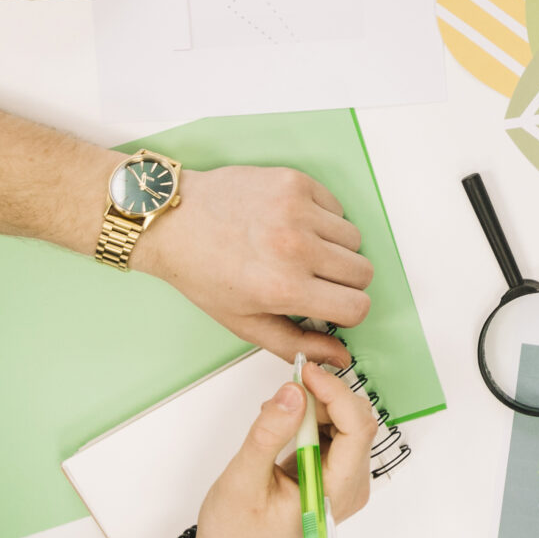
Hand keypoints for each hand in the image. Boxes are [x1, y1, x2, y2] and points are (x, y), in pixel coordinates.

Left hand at [135, 165, 372, 365]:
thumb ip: (296, 343)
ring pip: (354, 238)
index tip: (334, 305)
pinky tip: (293, 224)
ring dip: (335, 247)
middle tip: (316, 278)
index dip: (348, 311)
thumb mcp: (244, 322)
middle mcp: (295, 247)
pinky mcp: (296, 181)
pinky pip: (337, 207)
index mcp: (282, 288)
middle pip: (363, 271)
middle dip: (345, 281)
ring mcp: (297, 210)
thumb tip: (338, 356)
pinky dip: (323, 218)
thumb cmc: (203, 272)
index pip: (357, 306)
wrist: (175, 221)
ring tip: (300, 249)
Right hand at [186, 361, 376, 537]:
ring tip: (277, 413)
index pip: (357, 430)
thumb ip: (269, 435)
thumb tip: (293, 393)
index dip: (335, 394)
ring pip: (345, 424)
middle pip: (355, 423)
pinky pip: (332, 434)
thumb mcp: (243, 482)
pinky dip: (310, 420)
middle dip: (324, 399)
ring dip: (316, 408)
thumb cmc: (236, 536)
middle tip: (288, 390)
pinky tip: (284, 423)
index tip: (307, 374)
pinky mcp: (330, 474)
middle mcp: (349, 486)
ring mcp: (342, 480)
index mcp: (337, 493)